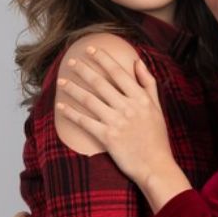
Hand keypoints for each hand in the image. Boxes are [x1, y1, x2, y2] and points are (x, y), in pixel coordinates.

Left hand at [53, 47, 172, 185]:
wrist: (156, 166)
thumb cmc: (157, 138)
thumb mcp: (157, 107)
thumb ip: (148, 83)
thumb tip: (138, 61)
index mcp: (140, 98)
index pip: (118, 72)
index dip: (102, 59)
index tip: (90, 50)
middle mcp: (128, 107)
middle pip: (100, 83)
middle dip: (82, 70)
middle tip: (69, 61)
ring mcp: (117, 122)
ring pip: (89, 100)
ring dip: (72, 89)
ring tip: (61, 81)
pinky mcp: (107, 137)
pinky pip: (85, 122)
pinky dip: (71, 113)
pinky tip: (60, 107)